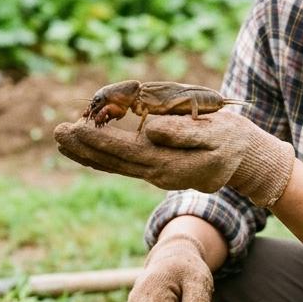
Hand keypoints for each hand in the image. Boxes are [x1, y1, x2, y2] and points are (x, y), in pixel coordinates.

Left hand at [54, 112, 295, 206]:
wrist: (247, 161)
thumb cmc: (233, 141)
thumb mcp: (215, 133)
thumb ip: (182, 133)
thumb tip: (149, 130)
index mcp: (168, 163)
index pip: (124, 150)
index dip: (97, 139)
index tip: (74, 128)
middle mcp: (156, 173)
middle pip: (112, 161)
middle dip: (83, 147)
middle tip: (56, 133)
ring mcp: (155, 173)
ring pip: (114, 165)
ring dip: (87, 152)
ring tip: (62, 139)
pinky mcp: (156, 169)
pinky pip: (123, 164)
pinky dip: (102, 155)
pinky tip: (87, 148)